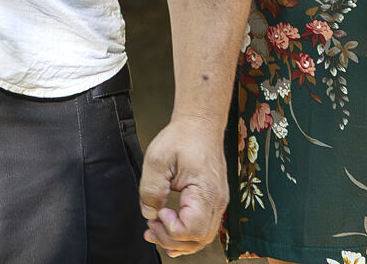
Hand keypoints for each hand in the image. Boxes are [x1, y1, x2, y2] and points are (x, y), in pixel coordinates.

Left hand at [138, 115, 228, 255]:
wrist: (200, 124)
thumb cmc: (183, 137)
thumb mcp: (157, 158)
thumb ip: (151, 189)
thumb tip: (150, 213)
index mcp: (206, 191)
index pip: (192, 229)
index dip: (171, 228)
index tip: (159, 212)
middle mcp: (217, 201)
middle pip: (199, 239)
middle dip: (171, 240)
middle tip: (151, 227)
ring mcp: (217, 202)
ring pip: (202, 238)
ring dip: (178, 242)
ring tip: (156, 233)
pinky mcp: (212, 201)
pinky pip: (203, 228)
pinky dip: (187, 236)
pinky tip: (171, 237)